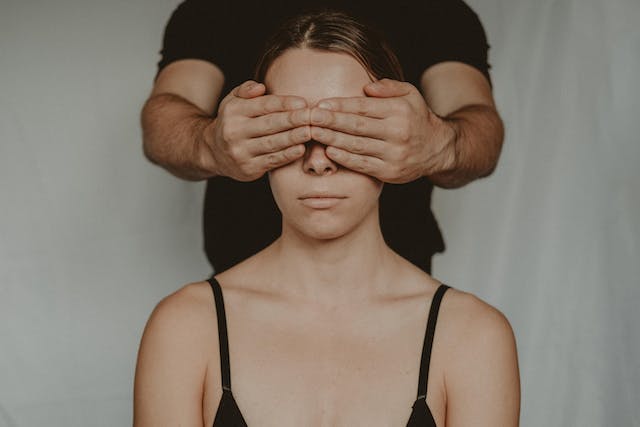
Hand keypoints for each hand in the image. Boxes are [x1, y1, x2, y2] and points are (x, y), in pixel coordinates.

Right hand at [206, 80, 310, 180]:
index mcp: (234, 112)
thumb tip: (260, 87)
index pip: (263, 105)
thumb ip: (246, 90)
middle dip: (293, 120)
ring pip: (272, 143)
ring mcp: (241, 152)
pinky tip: (301, 149)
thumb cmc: (233, 122)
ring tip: (310, 131)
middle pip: (269, 124)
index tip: (303, 103)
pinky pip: (271, 161)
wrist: (214, 153)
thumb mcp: (233, 101)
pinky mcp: (249, 169)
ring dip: (293, 137)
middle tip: (312, 116)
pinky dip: (287, 155)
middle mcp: (235, 132)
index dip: (284, 104)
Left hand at [309, 79, 456, 183]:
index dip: (341, 106)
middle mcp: (397, 133)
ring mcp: (393, 154)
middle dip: (331, 121)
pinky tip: (329, 151)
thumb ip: (388, 87)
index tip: (322, 104)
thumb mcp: (410, 94)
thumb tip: (366, 87)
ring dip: (332, 139)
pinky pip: (362, 164)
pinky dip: (344, 158)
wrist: (437, 149)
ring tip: (313, 132)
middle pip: (357, 126)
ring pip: (357, 146)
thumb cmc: (416, 118)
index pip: (364, 107)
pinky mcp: (389, 172)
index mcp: (399, 111)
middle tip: (310, 117)